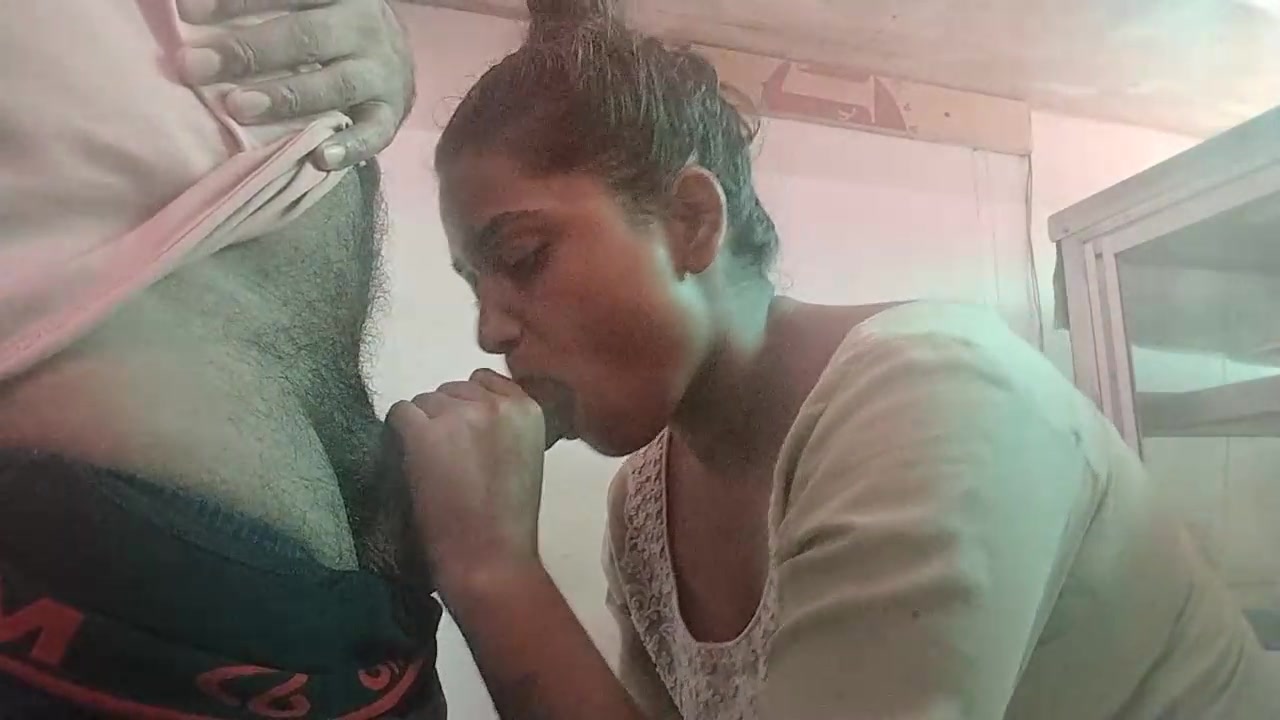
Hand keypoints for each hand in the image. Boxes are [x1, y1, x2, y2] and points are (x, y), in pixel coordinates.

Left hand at [176, 0, 414, 168]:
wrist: (396, 56)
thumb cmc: (332, 28)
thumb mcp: (307, 5)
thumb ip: (265, 7)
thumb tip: (189, 7)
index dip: (236, 1)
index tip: (187, 11)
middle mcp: (364, 27)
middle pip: (306, 37)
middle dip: (248, 51)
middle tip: (195, 66)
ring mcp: (382, 73)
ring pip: (336, 84)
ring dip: (285, 97)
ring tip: (237, 107)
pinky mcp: (392, 114)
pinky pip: (374, 133)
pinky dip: (349, 146)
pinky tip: (320, 157)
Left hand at [387, 370, 548, 597]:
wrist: (490, 559)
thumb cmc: (508, 521)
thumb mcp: (524, 458)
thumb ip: (504, 427)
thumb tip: (467, 414)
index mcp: (528, 410)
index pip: (485, 380)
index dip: (469, 407)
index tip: (467, 437)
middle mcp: (496, 404)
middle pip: (451, 390)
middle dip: (445, 418)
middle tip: (448, 460)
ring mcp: (459, 415)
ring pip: (424, 402)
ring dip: (421, 428)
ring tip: (432, 469)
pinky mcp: (425, 432)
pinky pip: (400, 413)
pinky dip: (398, 435)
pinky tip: (411, 463)